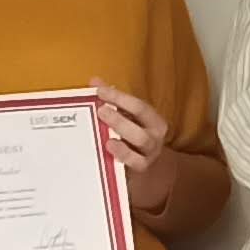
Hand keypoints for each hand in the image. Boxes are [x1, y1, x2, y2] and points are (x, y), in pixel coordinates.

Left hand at [103, 89, 181, 218]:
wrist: (149, 166)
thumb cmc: (133, 136)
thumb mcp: (127, 118)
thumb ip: (112, 100)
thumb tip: (94, 81)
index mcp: (153, 120)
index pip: (138, 106)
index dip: (119, 97)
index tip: (100, 91)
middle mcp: (155, 136)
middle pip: (141, 121)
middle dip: (120, 117)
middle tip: (101, 111)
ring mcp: (149, 153)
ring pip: (141, 141)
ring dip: (123, 134)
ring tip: (105, 132)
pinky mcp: (141, 167)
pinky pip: (135, 161)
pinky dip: (122, 154)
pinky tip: (109, 147)